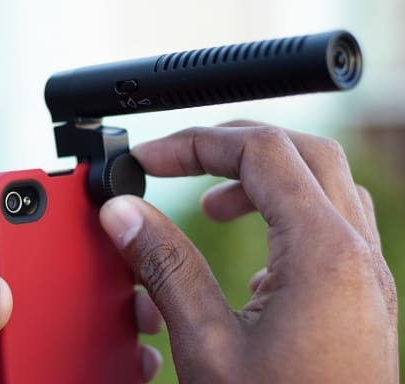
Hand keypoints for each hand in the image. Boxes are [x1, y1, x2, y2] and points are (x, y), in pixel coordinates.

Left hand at [0, 225, 162, 382]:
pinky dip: (76, 361)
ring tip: (135, 325)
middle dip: (90, 275)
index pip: (6, 225)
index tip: (91, 224)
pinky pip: (45, 360)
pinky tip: (105, 366)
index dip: (49, 219)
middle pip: (44, 273)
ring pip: (54, 318)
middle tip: (129, 281)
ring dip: (95, 319)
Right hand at [100, 121, 397, 382]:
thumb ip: (165, 266)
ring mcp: (363, 274)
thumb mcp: (208, 344)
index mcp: (322, 252)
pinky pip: (326, 226)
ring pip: (320, 184)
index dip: (196, 143)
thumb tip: (124, 213)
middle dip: (232, 146)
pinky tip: (249, 257)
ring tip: (213, 203)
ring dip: (262, 178)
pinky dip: (282, 215)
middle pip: (300, 152)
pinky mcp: (357, 297)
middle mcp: (354, 253)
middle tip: (181, 161)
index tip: (149, 160)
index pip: (259, 153)